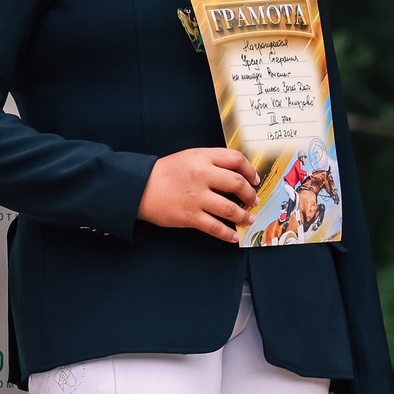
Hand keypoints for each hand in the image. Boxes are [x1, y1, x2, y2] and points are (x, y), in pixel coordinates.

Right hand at [137, 147, 257, 241]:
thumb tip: (236, 175)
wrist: (138, 187)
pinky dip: (228, 233)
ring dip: (244, 216)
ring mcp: (196, 197)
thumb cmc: (164, 173)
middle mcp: (201, 175)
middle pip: (237, 183)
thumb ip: (211, 162)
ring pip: (230, 209)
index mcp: (201, 158)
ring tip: (248, 218)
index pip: (236, 159)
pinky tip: (233, 236)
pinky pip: (215, 227)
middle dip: (250, 194)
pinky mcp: (189, 216)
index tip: (254, 179)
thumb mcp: (188, 157)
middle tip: (253, 200)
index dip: (249, 170)